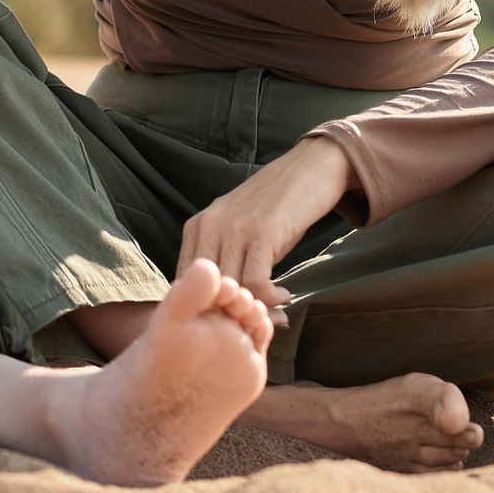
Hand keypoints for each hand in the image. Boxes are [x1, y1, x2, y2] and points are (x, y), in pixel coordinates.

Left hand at [176, 137, 352, 305]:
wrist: (308, 169)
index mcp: (196, 227)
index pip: (185, 281)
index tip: (231, 318)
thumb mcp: (238, 230)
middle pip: (207, 288)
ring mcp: (234, 228)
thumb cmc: (275, 208)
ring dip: (255, 310)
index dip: (206, 307)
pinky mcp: (262, 231)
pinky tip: (286, 296)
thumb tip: (220, 303)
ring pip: (232, 288)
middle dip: (230, 313)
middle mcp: (208, 226)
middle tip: (255, 323)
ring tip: (275, 314)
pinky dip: (271, 298)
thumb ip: (224, 258)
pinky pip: (257, 282)